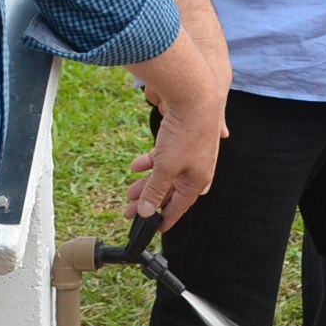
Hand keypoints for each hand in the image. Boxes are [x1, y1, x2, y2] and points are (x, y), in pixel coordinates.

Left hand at [127, 15, 227, 228]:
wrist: (194, 95)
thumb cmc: (186, 133)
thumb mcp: (166, 167)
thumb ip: (156, 190)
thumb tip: (146, 212)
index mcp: (198, 180)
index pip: (180, 207)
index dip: (166, 219)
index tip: (155, 230)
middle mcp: (195, 169)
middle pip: (169, 191)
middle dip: (148, 201)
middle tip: (128, 212)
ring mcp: (189, 154)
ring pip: (164, 175)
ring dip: (145, 183)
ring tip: (127, 192)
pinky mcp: (180, 139)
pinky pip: (164, 157)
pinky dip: (149, 162)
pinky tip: (135, 166)